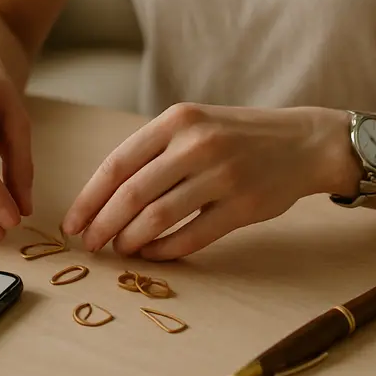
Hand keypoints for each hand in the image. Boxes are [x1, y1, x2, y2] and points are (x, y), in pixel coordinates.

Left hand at [62, 103, 356, 259]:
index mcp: (178, 121)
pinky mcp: (243, 207)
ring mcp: (222, 176)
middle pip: (132, 195)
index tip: (72, 223)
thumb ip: (154, 151)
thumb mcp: (195, 125)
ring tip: (119, 249)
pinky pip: (191, 237)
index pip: (118, 164)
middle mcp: (197, 144)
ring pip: (158, 218)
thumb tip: (103, 197)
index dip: (89, 199)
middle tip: (90, 244)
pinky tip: (152, 254)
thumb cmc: (237, 136)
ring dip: (130, 240)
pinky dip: (165, 250)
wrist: (303, 142)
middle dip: (103, 225)